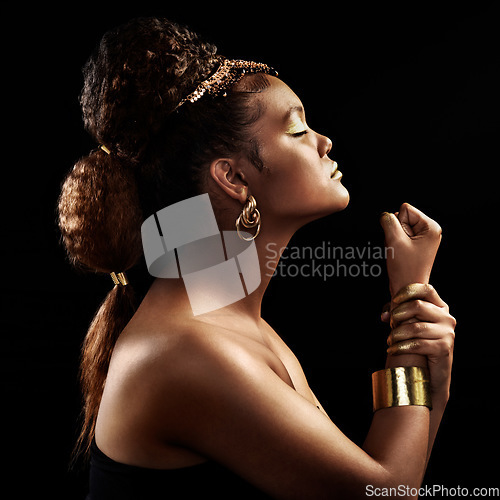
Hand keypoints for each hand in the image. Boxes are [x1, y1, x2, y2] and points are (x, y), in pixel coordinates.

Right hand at [380, 203, 441, 296]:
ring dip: (395, 238)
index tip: (402, 241)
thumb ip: (388, 221)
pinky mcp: (417, 244)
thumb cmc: (404, 268)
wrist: (407, 288)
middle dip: (396, 231)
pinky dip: (396, 243)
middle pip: (403, 217)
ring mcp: (424, 238)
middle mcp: (430, 230)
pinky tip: (400, 253)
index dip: (397, 224)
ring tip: (400, 251)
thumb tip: (385, 215)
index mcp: (431, 227)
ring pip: (400, 226)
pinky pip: (400, 235)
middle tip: (400, 248)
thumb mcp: (394, 240)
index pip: (405, 209)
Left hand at [385, 283, 455, 402]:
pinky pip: (417, 344)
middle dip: (398, 315)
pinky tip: (392, 350)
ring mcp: (447, 333)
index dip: (408, 291)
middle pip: (417, 306)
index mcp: (440, 308)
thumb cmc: (418, 345)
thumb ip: (398, 315)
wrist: (431, 374)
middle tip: (390, 324)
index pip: (426, 289)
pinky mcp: (444, 348)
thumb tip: (384, 315)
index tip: (394, 300)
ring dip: (397, 334)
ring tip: (390, 340)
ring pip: (415, 327)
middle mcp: (447, 318)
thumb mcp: (409, 325)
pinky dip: (401, 347)